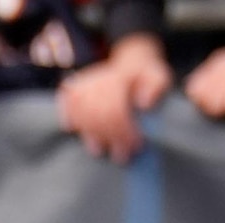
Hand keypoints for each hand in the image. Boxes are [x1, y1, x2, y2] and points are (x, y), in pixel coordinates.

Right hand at [59, 34, 171, 161]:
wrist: (131, 65)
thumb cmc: (146, 76)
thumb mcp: (159, 77)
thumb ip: (155, 87)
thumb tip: (144, 103)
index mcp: (119, 77)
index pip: (115, 110)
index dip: (124, 132)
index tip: (136, 145)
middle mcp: (98, 80)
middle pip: (98, 116)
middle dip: (111, 139)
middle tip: (122, 156)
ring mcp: (83, 84)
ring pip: (80, 114)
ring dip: (91, 136)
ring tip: (100, 150)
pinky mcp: (72, 89)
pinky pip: (65, 103)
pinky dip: (68, 117)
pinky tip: (74, 129)